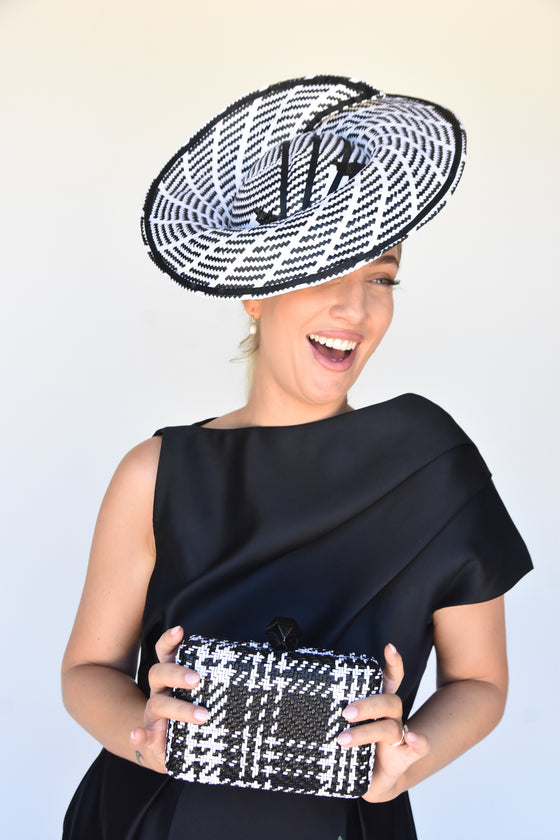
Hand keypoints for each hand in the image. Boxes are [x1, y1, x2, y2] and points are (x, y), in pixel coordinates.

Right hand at [129, 625, 207, 772]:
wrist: (169, 745)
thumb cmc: (193, 712)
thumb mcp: (205, 693)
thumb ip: (219, 680)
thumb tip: (258, 665)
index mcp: (172, 677)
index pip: (165, 652)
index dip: (169, 640)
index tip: (180, 630)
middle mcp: (160, 691)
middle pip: (159, 673)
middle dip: (176, 673)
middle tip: (197, 679)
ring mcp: (153, 713)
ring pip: (158, 703)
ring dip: (180, 708)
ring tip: (204, 715)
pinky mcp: (152, 736)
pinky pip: (144, 734)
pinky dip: (140, 734)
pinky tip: (137, 734)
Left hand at [337, 643, 429, 801]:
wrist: (374, 782)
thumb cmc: (356, 750)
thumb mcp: (342, 728)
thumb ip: (328, 713)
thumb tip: (298, 696)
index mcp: (377, 707)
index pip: (389, 680)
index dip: (393, 664)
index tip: (390, 647)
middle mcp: (390, 717)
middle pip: (388, 701)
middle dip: (366, 705)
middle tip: (344, 713)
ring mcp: (398, 737)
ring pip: (391, 726)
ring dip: (366, 731)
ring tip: (343, 739)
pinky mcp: (404, 757)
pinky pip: (418, 747)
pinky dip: (417, 740)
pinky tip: (411, 737)